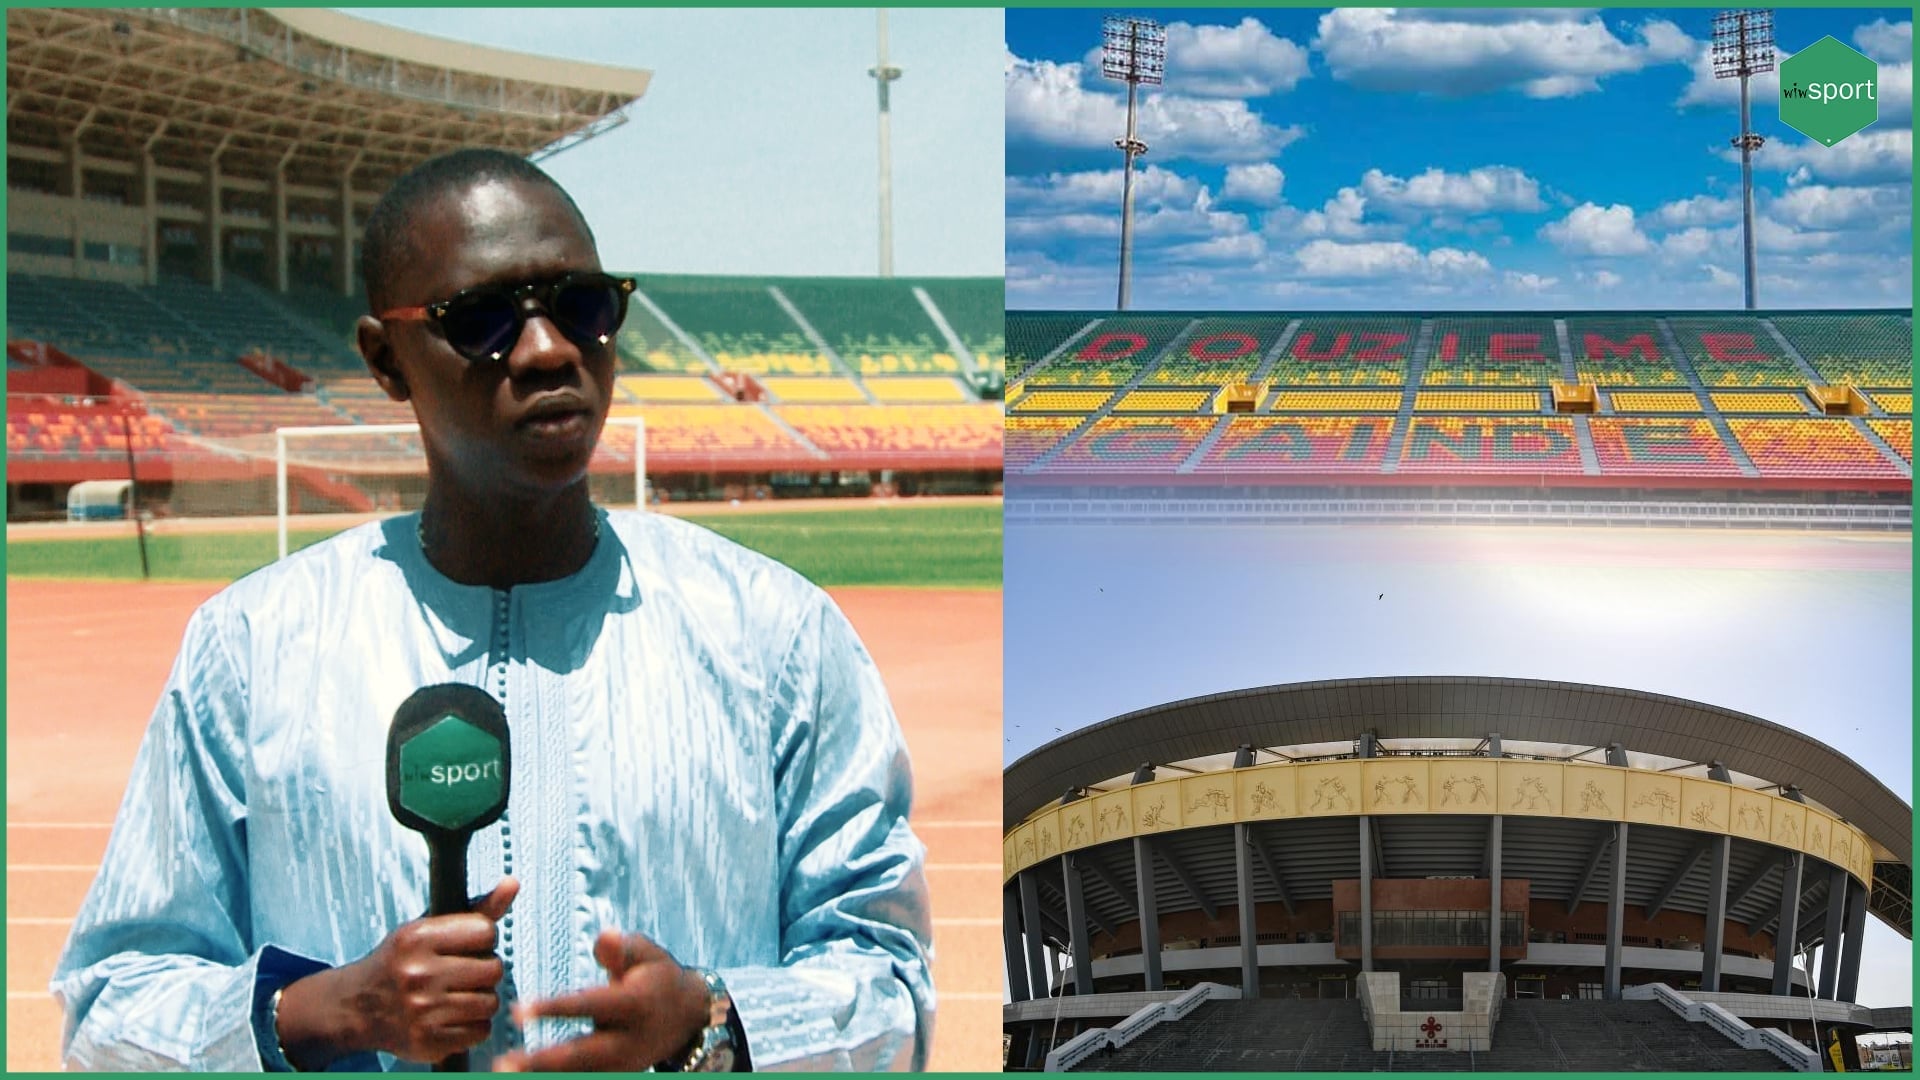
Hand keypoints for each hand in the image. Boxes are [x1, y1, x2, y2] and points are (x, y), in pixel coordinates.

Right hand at [276, 877, 518, 1068]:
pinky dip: (473, 1026)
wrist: (357, 1007)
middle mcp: (418, 974)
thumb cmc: (402, 961)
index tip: (466, 945)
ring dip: (481, 1000)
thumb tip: (513, 882)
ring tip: (457, 996)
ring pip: (491, 1002)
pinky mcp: (428, 1041)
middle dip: (484, 971)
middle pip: (494, 969)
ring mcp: (422, 1010)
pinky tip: (452, 1017)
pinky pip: (482, 1031)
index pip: (486, 931)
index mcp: (417, 938)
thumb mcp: (429, 927)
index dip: (483, 939)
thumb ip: (477, 909)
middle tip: (462, 974)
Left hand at [493, 930, 710, 1071]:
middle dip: (540, 1062)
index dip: (553, 1008)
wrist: (688, 1017)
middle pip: (579, 1054)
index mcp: (635, 1004)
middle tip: (502, 1064)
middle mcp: (628, 1040)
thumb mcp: (648, 955)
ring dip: (540, 1077)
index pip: (588, 1006)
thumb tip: (603, 935)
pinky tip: (522, 1078)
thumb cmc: (658, 977)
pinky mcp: (615, 1075)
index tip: (518, 1011)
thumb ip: (622, 948)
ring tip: (502, 1072)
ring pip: (577, 1075)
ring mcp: (622, 1064)